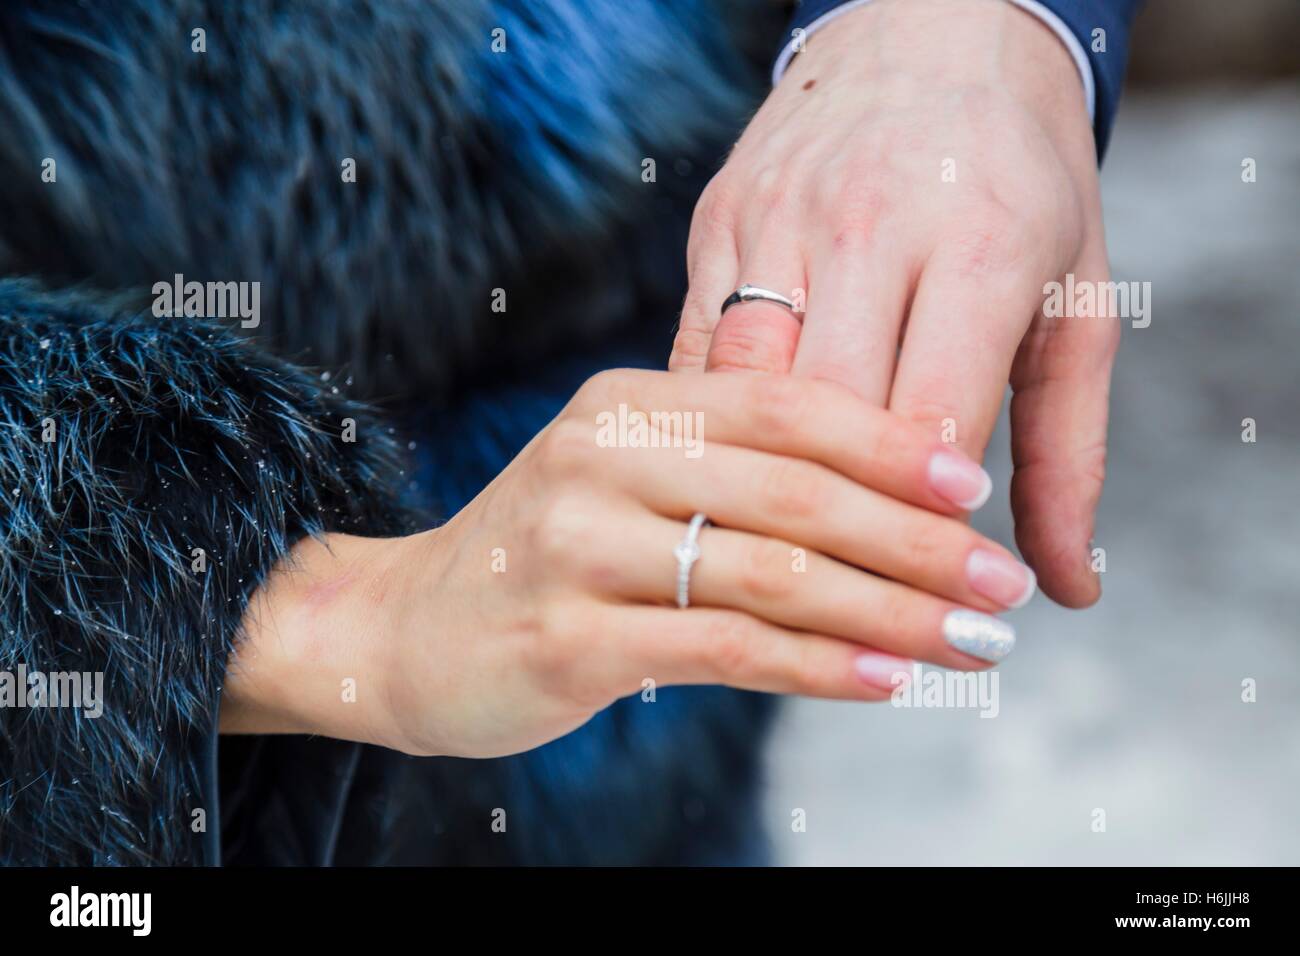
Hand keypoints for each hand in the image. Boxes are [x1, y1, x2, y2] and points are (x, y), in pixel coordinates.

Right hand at [223, 371, 1032, 757]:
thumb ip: (729, 470)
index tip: (978, 484)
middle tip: (1002, 582)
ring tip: (973, 641)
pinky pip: (727, 649)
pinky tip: (888, 680)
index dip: (893, 442)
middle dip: (917, 540)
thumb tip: (887, 500)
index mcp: (630, 400)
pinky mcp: (568, 637)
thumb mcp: (624, 478)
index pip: (788, 404)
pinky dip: (821, 666)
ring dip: (891, 611)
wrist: (401, 630)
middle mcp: (603, 454)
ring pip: (773, 574)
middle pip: (796, 490)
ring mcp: (579, 544)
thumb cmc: (546, 554)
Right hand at [670, 0, 1117, 606]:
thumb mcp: (1074, 302)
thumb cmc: (1019, 179)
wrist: (930, 32)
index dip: (925, 528)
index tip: (931, 593)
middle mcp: (863, 225)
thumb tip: (1065, 587)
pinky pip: (698, 356)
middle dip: (849, 527)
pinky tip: (736, 483)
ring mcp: (774, 220)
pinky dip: (718, 431)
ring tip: (799, 561)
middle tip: (868, 600)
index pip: (930, 424)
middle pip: (830, 419)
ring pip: (746, 394)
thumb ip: (1069, 451)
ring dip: (768, 489)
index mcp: (974, 242)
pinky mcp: (716, 224)